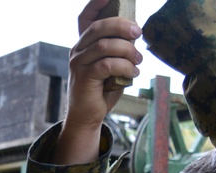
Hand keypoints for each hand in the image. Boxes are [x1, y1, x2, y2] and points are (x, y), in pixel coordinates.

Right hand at [54, 0, 141, 164]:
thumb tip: (136, 33)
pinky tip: (132, 74)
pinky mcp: (83, 78)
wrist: (87, 117)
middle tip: (138, 33)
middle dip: (121, 25)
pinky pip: (107, 65)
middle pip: (99, 27)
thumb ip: (117, 49)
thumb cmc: (102, 90)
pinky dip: (124, 67)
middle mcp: (77, 50)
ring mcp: (78, 64)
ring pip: (105, 45)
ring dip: (127, 51)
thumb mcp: (111, 64)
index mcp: (84, 44)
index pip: (86, 17)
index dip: (96, 3)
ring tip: (138, 61)